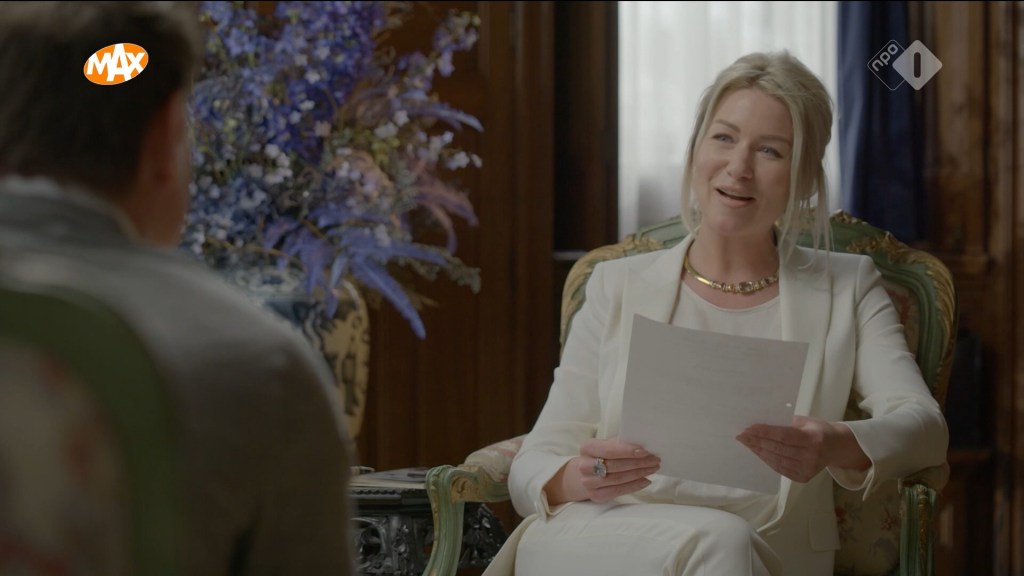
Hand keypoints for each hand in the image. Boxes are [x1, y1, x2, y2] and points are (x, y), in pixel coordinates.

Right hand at [544, 438, 660, 504]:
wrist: (585, 474)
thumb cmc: (602, 455)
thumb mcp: (607, 444)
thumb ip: (621, 443)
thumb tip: (644, 443)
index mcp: (587, 448)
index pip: (609, 450)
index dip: (627, 451)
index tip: (645, 451)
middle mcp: (584, 466)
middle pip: (615, 466)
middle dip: (638, 462)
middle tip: (655, 459)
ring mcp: (589, 483)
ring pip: (618, 479)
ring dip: (639, 473)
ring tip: (653, 468)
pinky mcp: (596, 496)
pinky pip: (618, 491)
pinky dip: (634, 486)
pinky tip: (646, 480)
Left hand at [736, 415, 869, 482]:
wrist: (837, 448)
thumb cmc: (820, 430)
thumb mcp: (808, 421)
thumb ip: (787, 423)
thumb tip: (762, 424)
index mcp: (813, 438)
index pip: (783, 436)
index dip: (764, 433)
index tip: (748, 428)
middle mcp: (811, 456)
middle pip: (778, 449)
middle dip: (757, 442)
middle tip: (741, 436)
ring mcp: (807, 469)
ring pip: (777, 460)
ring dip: (759, 451)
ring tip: (746, 443)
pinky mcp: (803, 478)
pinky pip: (780, 468)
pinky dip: (767, 460)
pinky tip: (758, 452)